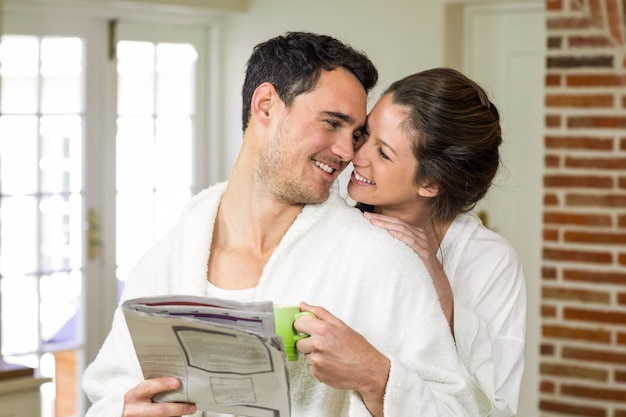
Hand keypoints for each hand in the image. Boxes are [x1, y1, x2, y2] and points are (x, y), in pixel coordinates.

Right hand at [122, 377, 195, 416]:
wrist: (131, 414)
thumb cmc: (139, 401)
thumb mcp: (142, 393)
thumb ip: (154, 388)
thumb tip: (178, 383)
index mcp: (133, 396)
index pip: (148, 387)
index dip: (163, 384)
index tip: (177, 383)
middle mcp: (134, 410)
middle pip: (161, 410)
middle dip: (178, 408)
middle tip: (191, 406)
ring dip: (177, 414)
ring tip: (189, 410)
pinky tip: (178, 415)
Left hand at [294, 302, 388, 416]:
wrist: (368, 370)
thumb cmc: (358, 348)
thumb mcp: (340, 325)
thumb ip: (319, 313)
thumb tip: (303, 306)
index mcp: (323, 330)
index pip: (298, 323)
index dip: (302, 325)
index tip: (306, 328)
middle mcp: (318, 345)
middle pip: (299, 342)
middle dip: (308, 342)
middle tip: (324, 343)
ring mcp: (316, 361)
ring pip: (305, 355)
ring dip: (314, 354)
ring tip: (330, 354)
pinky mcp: (317, 374)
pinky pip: (310, 367)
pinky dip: (318, 366)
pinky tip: (330, 363)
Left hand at [362, 211, 453, 329]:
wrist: (435, 280)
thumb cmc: (418, 265)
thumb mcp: (406, 252)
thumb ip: (397, 243)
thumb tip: (378, 240)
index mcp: (414, 232)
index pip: (396, 221)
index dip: (382, 217)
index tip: (367, 215)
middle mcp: (419, 234)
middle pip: (398, 223)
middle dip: (382, 219)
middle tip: (367, 216)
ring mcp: (423, 242)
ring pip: (404, 229)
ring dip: (388, 225)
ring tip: (375, 222)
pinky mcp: (425, 252)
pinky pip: (412, 242)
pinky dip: (401, 236)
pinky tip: (391, 233)